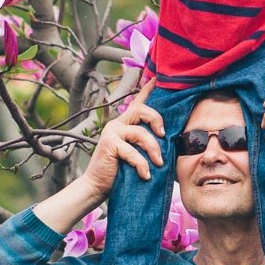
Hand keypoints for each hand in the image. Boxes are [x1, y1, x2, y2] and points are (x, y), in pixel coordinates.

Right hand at [80, 78, 163, 198]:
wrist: (97, 186)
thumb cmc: (119, 172)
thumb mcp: (136, 154)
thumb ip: (146, 143)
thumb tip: (167, 140)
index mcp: (124, 124)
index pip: (137, 102)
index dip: (147, 89)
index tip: (156, 77)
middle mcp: (117, 124)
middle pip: (141, 110)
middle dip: (156, 120)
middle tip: (163, 135)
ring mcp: (112, 133)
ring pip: (140, 133)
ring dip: (153, 149)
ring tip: (158, 163)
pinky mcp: (109, 144)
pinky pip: (132, 151)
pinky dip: (142, 164)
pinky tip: (146, 175)